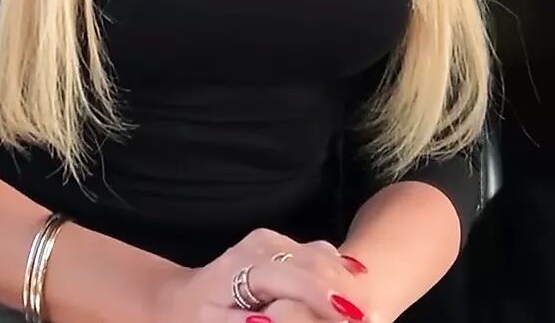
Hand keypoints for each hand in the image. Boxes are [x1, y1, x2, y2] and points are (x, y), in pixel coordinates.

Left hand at [145, 228, 372, 322]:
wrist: (184, 298)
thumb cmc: (198, 318)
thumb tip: (275, 319)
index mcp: (243, 265)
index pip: (294, 275)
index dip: (325, 295)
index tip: (353, 316)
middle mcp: (263, 244)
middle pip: (317, 263)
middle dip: (346, 291)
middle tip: (369, 318)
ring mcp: (276, 240)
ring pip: (325, 256)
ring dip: (347, 282)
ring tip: (365, 312)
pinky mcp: (287, 244)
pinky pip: (323, 256)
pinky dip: (341, 274)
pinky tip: (351, 293)